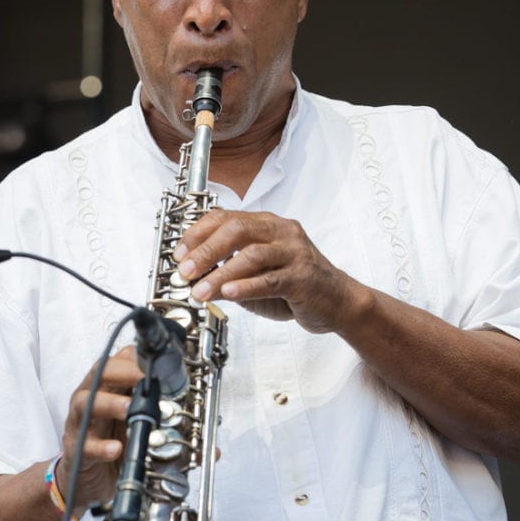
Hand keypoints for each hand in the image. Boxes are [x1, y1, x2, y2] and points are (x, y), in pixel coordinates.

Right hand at [56, 345, 141, 509]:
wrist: (86, 479)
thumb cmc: (107, 441)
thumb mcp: (128, 416)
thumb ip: (142, 400)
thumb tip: (171, 387)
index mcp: (103, 390)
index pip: (114, 362)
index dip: (133, 360)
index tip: (155, 366)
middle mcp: (89, 401)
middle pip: (98, 374)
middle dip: (122, 373)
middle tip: (144, 380)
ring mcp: (80, 424)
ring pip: (86, 404)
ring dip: (110, 404)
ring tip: (129, 410)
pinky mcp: (77, 450)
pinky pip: (85, 446)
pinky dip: (101, 447)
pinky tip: (115, 449)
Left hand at [173, 209, 359, 333]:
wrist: (340, 303)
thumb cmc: (297, 287)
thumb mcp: (258, 276)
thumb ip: (230, 272)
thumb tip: (196, 277)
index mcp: (269, 225)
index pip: (227, 217)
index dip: (198, 233)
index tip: (179, 253)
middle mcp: (283, 232)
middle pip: (236, 230)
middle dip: (205, 250)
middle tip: (185, 271)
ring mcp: (295, 253)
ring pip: (251, 255)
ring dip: (220, 274)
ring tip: (200, 291)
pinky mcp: (304, 277)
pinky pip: (270, 279)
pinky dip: (246, 286)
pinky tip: (228, 294)